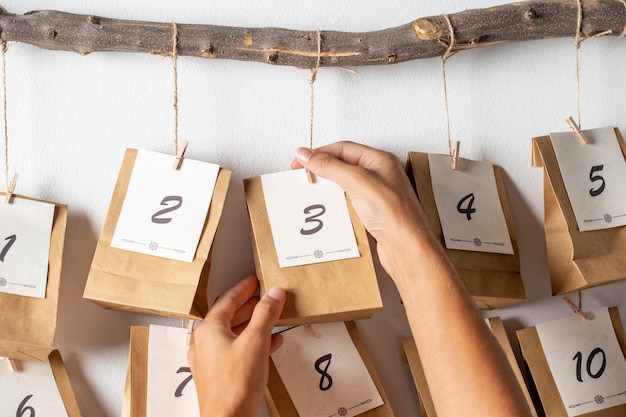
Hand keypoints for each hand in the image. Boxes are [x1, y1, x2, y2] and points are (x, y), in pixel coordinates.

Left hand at [188, 276, 285, 416]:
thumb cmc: (233, 386)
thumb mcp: (255, 342)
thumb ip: (266, 315)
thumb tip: (273, 294)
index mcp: (209, 330)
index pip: (227, 300)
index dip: (244, 289)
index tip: (254, 281)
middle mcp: (205, 343)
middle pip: (229, 316)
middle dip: (250, 306)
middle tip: (264, 297)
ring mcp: (211, 360)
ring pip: (234, 334)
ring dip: (253, 324)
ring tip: (270, 318)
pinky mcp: (219, 374)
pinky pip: (237, 350)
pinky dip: (253, 343)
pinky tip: (270, 344)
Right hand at [292, 141, 438, 278]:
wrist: (406, 248)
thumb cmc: (394, 214)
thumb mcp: (357, 181)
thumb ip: (330, 166)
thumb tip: (307, 154)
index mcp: (380, 160)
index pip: (343, 148)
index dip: (319, 153)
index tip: (300, 161)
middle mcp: (380, 175)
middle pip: (343, 165)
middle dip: (322, 169)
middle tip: (303, 176)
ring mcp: (377, 195)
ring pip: (345, 185)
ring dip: (328, 188)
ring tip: (312, 192)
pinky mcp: (373, 213)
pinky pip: (349, 203)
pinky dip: (335, 204)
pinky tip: (327, 210)